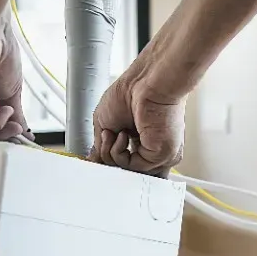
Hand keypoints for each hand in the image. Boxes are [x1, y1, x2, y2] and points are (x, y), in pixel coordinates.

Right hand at [88, 58, 185, 177]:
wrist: (146, 81)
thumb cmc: (130, 92)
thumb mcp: (104, 123)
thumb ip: (100, 147)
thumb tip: (95, 162)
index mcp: (144, 143)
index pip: (128, 166)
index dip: (110, 163)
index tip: (97, 156)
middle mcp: (153, 151)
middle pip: (126, 174)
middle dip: (108, 160)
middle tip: (104, 142)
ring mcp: (158, 155)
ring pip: (128, 173)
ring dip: (111, 154)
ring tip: (112, 133)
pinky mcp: (161, 156)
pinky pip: (133, 167)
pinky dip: (119, 153)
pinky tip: (121, 135)